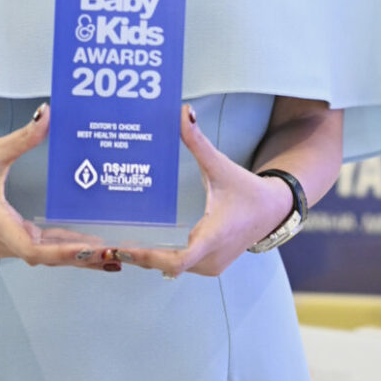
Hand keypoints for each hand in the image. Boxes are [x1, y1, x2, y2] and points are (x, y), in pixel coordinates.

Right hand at [0, 105, 99, 267]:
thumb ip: (22, 137)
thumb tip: (46, 113)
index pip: (32, 248)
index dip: (61, 251)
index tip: (86, 249)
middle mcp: (5, 240)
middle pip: (48, 256)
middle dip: (81, 256)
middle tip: (115, 252)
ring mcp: (9, 243)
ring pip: (48, 256)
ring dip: (77, 256)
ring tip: (112, 254)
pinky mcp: (13, 240)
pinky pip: (43, 250)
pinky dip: (66, 250)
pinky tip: (90, 248)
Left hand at [114, 107, 295, 279]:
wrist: (272, 211)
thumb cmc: (246, 190)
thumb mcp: (220, 165)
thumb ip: (198, 142)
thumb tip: (183, 112)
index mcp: (213, 236)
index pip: (179, 260)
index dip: (149, 256)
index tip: (126, 248)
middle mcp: (210, 258)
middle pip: (166, 264)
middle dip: (139, 254)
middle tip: (108, 242)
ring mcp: (210, 267)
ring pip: (171, 268)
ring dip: (149, 257)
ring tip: (120, 241)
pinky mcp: (209, 267)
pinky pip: (180, 267)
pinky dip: (162, 257)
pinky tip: (144, 243)